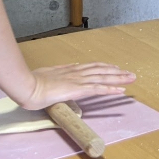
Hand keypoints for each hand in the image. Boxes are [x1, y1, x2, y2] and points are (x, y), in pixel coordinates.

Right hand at [18, 62, 135, 110]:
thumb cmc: (32, 82)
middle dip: (117, 72)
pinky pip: (98, 89)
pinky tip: (121, 90)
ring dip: (119, 78)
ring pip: (103, 78)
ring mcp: (78, 81)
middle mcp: (77, 73)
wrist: (27, 86)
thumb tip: (68, 69)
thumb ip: (59, 72)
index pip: (92, 67)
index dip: (104, 67)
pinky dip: (111, 89)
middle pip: (102, 70)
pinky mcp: (78, 89)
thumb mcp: (47, 74)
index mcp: (69, 70)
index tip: (114, 67)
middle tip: (130, 73)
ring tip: (131, 78)